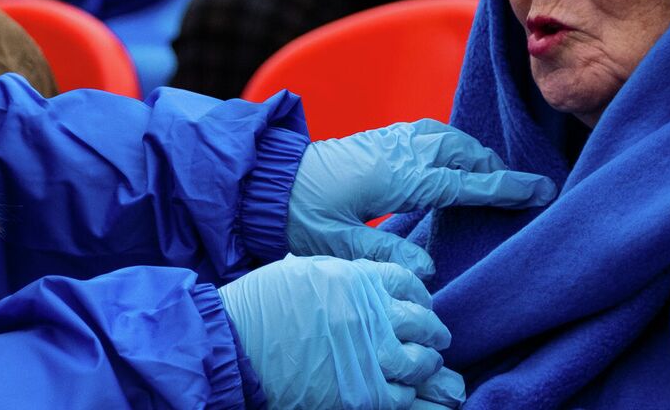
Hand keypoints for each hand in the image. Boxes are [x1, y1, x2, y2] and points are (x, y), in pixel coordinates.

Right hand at [219, 255, 465, 409]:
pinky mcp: (362, 394)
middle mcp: (371, 314)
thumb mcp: (306, 272)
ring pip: (421, 362)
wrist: (234, 346)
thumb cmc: (259, 307)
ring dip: (427, 365)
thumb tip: (370, 290)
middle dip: (433, 332)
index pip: (409, 282)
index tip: (420, 303)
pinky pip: (404, 397)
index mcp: (357, 279)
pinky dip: (411, 396)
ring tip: (426, 367)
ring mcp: (370, 355)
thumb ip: (345, 279)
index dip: (420, 295)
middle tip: (434, 338)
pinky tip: (408, 392)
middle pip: (423, 323)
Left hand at [288, 120, 555, 279]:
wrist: (262, 181)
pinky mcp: (377, 138)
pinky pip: (427, 133)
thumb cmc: (297, 215)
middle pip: (464, 152)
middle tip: (523, 188)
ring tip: (493, 174)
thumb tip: (429, 272)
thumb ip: (385, 255)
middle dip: (496, 168)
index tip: (541, 190)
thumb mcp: (338, 246)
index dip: (506, 188)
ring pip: (447, 137)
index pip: (466, 183)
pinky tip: (452, 158)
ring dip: (474, 152)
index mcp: (398, 176)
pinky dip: (451, 143)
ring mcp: (389, 140)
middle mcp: (399, 151)